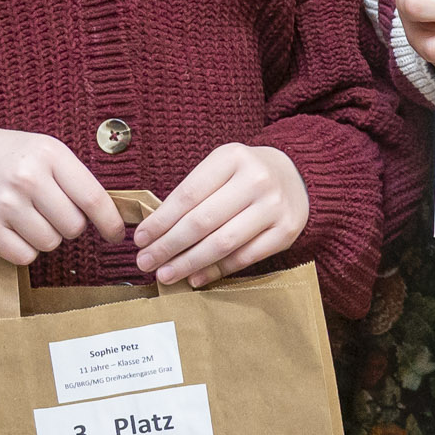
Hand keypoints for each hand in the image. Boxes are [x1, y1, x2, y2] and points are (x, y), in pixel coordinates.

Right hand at [0, 122, 125, 266]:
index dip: (110, 221)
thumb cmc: (2, 155)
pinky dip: (23, 249)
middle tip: (50, 213)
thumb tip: (108, 214)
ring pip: (50, 244)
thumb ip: (72, 177)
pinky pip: (24, 257)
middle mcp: (28, 178)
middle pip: (74, 227)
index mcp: (49, 153)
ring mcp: (5, 204)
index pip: (93, 197)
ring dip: (44, 237)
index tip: (116, 234)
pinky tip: (11, 229)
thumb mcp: (41, 150)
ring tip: (26, 216)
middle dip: (68, 226)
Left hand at [136, 143, 308, 287]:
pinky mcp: (286, 231)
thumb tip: (152, 234)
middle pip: (202, 221)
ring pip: (222, 243)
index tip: (139, 239)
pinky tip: (195, 277)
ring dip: (188, 263)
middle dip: (168, 246)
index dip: (160, 221)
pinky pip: (245, 257)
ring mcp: (274, 206)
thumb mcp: (219, 169)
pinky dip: (216, 270)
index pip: (188, 195)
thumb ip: (191, 195)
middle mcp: (256, 179)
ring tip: (165, 274)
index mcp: (232, 157)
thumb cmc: (243, 175)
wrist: (295, 176)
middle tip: (145, 262)